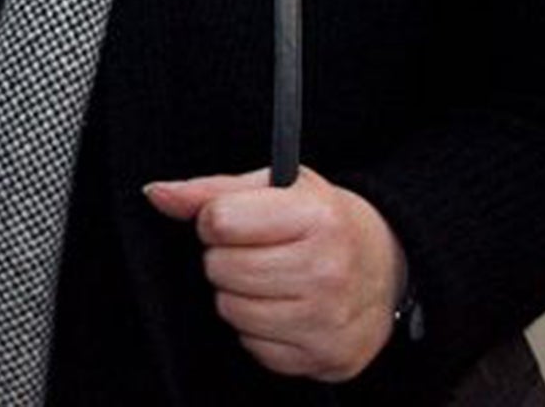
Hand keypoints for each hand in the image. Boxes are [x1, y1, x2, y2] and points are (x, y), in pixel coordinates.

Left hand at [144, 166, 405, 382]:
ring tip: (269, 279)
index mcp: (316, 217)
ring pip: (233, 310)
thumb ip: (211, 190)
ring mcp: (330, 319)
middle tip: (254, 252)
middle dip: (226, 258)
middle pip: (222, 269)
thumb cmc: (320, 220)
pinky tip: (284, 308)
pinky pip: (256, 347)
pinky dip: (260, 331)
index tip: (234, 222)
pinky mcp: (327, 357)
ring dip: (239, 296)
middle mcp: (328, 270)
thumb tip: (158, 194)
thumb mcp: (274, 187)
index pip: (220, 220)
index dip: (215, 220)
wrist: (386, 265)